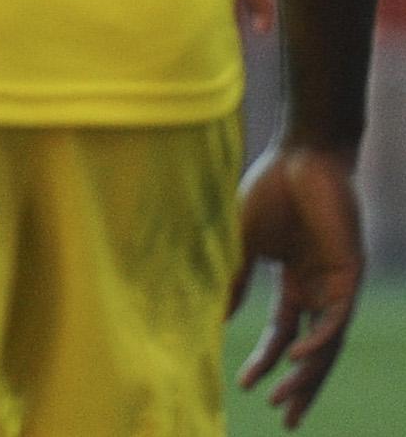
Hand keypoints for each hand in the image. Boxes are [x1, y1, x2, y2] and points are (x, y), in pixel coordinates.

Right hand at [229, 142, 366, 428]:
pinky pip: (336, 317)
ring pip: (327, 341)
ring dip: (308, 373)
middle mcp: (319, 288)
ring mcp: (337, 281)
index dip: (266, 360)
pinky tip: (300, 357)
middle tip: (285, 418)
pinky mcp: (350, 271)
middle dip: (298, 384)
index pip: (282, 332)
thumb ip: (234, 279)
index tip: (245, 384)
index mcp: (295, 281)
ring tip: (288, 400)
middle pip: (312, 348)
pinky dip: (319, 339)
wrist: (302, 154)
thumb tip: (216, 318)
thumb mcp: (243, 242)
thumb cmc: (271, 190)